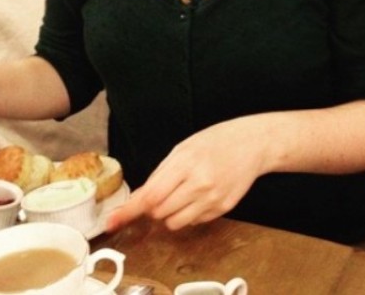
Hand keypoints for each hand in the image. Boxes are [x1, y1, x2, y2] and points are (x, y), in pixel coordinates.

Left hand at [107, 116, 268, 230]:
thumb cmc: (215, 142)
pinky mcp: (223, 210)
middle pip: (160, 212)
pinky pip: (194, 222)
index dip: (129, 210)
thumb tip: (139, 198)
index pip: (151, 195)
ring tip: (183, 192)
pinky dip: (190, 213)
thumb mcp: (183, 149)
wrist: (251, 144)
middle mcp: (200, 185)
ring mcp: (213, 200)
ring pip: (175, 223)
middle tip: (164, 190)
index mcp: (186, 164)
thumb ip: (160, 174)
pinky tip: (200, 194)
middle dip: (154, 206)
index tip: (112, 222)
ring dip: (170, 213)